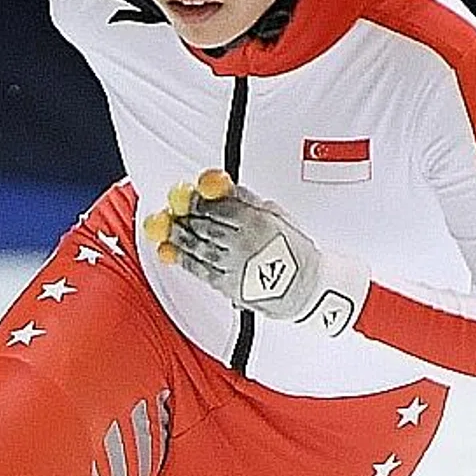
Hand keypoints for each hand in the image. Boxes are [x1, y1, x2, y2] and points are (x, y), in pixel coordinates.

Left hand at [144, 171, 364, 335]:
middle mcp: (242, 245)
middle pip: (204, 226)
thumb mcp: (277, 216)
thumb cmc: (295, 251)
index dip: (199, 200)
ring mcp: (234, 267)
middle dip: (185, 217)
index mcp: (256, 223)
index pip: (218, 207)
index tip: (189, 195)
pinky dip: (184, 261)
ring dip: (179, 237)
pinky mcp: (229, 287)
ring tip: (167, 230)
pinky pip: (200, 271)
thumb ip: (248, 201)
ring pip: (198, 248)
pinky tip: (174, 253)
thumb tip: (223, 187)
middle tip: (173, 211)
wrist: (307, 288)